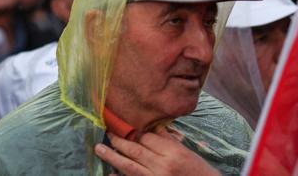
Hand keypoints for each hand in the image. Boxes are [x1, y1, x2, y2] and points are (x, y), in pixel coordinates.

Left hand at [94, 127, 219, 175]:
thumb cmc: (198, 171)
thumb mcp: (186, 152)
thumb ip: (167, 140)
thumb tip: (152, 126)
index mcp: (173, 153)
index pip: (147, 138)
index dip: (135, 133)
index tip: (125, 127)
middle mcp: (163, 166)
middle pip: (135, 150)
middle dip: (118, 141)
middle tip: (106, 133)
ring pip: (129, 166)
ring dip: (112, 157)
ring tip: (99, 149)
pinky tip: (109, 174)